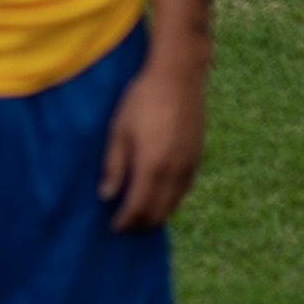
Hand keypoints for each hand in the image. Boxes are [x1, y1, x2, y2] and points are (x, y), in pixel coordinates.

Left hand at [99, 48, 206, 231]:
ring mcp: (189, 165)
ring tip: (140, 214)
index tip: (114, 227)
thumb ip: (114, 166)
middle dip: (141, 224)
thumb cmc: (142, 99)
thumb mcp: (119, 130)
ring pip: (174, 204)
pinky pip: (184, 190)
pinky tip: (159, 196)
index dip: (125, 222)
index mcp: (152, 165)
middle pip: (159, 213)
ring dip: (157, 214)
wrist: (179, 76)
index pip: (138, 208)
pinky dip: (170, 200)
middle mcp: (174, 171)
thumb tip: (106, 196)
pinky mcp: (197, 157)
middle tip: (126, 226)